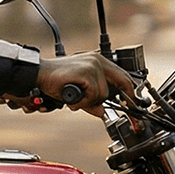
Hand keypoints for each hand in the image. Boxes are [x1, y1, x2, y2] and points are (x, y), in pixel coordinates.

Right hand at [0, 52, 136, 116]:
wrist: (39, 75)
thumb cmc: (56, 81)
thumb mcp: (79, 92)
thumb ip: (93, 100)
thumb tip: (103, 112)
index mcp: (97, 61)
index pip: (122, 75)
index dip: (131, 91)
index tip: (135, 104)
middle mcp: (97, 60)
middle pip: (121, 82)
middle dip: (125, 99)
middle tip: (128, 112)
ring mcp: (92, 66)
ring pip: (104, 94)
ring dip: (90, 102)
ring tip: (76, 98)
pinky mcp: (86, 73)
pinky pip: (93, 95)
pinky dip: (83, 101)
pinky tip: (73, 97)